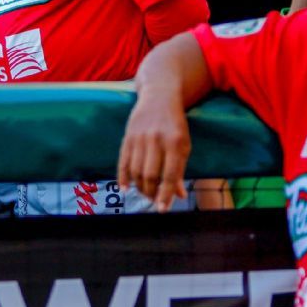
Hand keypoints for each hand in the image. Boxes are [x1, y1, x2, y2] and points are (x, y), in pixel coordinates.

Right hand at [118, 92, 191, 211]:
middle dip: (151, 193)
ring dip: (139, 187)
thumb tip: (178, 195)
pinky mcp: (128, 136)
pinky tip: (125, 188)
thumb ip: (180, 170)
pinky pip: (123, 161)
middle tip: (153, 201)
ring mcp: (140, 137)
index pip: (170, 175)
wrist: (159, 96)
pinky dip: (123, 177)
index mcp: (175, 143)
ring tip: (145, 193)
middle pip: (150, 175)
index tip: (163, 209)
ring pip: (136, 171)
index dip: (166, 195)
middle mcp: (157, 140)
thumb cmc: (175, 124)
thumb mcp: (184, 145)